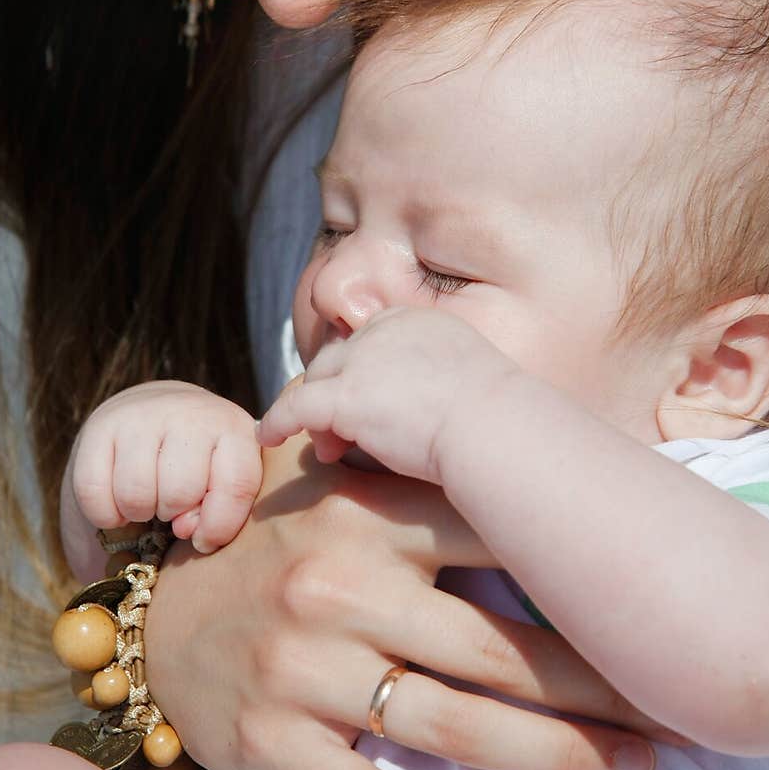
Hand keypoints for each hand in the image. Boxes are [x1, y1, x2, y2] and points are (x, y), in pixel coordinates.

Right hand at [68, 380, 261, 551]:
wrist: (150, 415)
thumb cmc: (195, 465)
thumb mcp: (222, 484)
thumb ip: (221, 514)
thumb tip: (186, 529)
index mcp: (233, 427)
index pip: (236, 485)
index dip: (219, 526)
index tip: (204, 537)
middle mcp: (189, 412)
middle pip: (180, 493)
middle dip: (173, 513)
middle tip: (169, 505)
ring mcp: (142, 415)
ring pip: (135, 495)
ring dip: (138, 513)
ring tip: (146, 500)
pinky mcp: (100, 426)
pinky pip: (93, 491)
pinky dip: (104, 513)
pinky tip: (116, 502)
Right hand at [146, 435, 669, 769]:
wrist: (153, 613)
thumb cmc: (261, 539)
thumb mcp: (317, 476)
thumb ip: (395, 455)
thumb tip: (500, 435)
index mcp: (359, 518)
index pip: (490, 543)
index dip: (572, 576)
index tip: (635, 605)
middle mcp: (337, 591)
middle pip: (491, 651)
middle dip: (587, 686)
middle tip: (658, 712)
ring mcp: (306, 673)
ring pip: (451, 726)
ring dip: (551, 757)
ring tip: (626, 769)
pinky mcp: (277, 742)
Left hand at [258, 307, 511, 484]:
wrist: (496, 427)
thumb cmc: (497, 419)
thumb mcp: (467, 376)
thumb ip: (436, 375)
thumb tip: (423, 400)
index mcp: (413, 321)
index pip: (367, 342)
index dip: (359, 373)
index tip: (365, 400)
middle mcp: (381, 332)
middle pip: (337, 359)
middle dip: (334, 393)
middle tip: (341, 432)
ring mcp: (360, 362)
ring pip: (316, 381)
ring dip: (317, 414)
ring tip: (327, 448)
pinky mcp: (344, 396)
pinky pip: (297, 408)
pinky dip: (279, 422)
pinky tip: (270, 437)